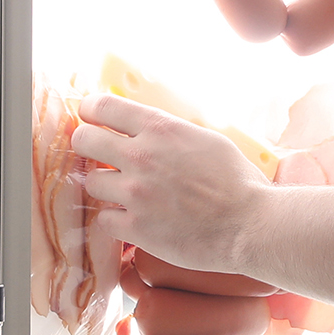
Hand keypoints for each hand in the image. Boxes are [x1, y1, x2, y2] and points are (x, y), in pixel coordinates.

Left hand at [71, 94, 269, 276]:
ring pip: (91, 182)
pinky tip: (133, 220)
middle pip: (84, 139)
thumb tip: (150, 129)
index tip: (90, 116)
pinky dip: (116, 220)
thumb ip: (171, 133)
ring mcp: (135, 194)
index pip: (104, 106)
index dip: (91, 110)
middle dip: (86, 144)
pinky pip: (104, 219)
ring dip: (105, 187)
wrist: (250, 225)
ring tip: (123, 193)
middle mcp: (141, 157)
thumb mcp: (207, 140)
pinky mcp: (135, 228)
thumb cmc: (238, 183)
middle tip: (95, 153)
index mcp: (161, 129)